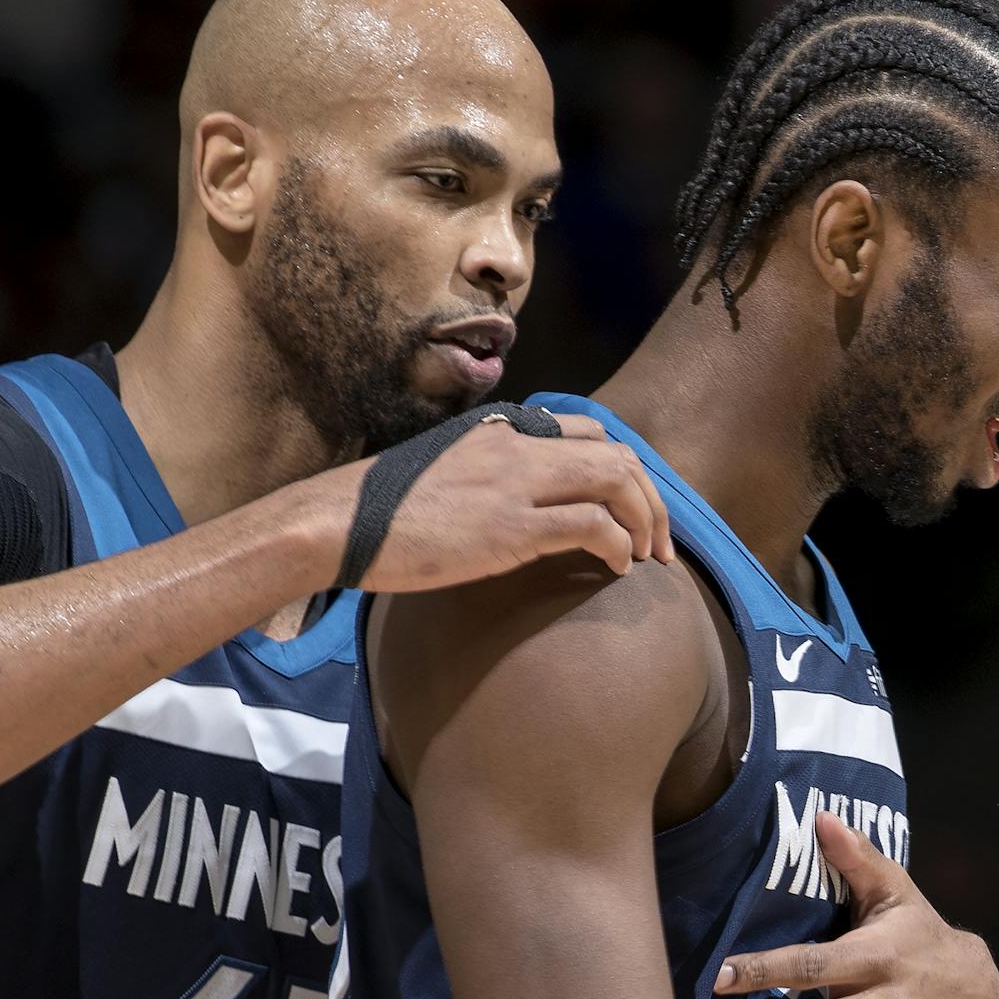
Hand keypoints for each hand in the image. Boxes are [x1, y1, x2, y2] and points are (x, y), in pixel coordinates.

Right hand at [334, 413, 674, 591]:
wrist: (339, 523)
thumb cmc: (382, 510)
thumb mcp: (443, 473)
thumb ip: (487, 474)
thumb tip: (515, 504)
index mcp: (501, 431)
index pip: (588, 430)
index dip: (624, 469)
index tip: (634, 507)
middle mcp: (516, 446)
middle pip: (616, 453)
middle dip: (651, 498)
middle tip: (659, 542)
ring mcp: (515, 483)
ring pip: (614, 480)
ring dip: (645, 520)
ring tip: (647, 557)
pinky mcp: (509, 527)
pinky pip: (591, 525)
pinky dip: (618, 545)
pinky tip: (616, 568)